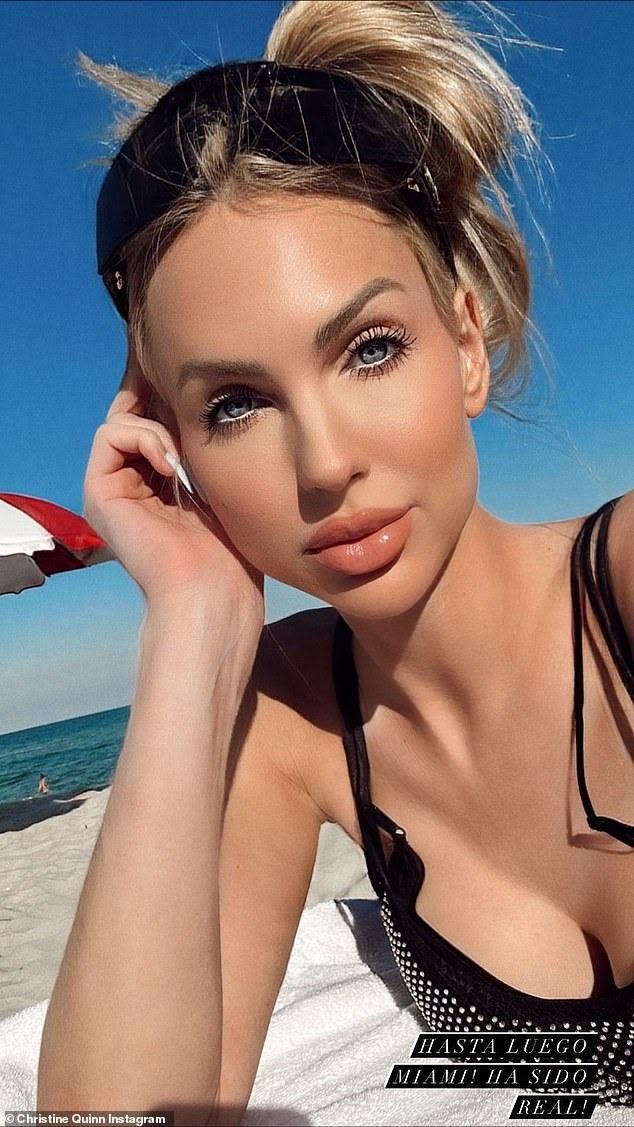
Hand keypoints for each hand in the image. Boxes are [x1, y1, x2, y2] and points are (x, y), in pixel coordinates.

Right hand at [83, 346, 264, 626]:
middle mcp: (129, 483)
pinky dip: (145, 438)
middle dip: (161, 396)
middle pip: (134, 412)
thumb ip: (203, 443)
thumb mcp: (220, 480)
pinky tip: (172, 465)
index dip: (170, 396)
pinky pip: (112, 434)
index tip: (197, 379)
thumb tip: (206, 395)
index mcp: (156, 482)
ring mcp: (111, 487)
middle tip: (189, 390)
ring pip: (123, 418)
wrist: (212, 590)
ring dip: (160, 426)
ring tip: (186, 457)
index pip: (153, 420)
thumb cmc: (230, 548)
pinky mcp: (98, 493)